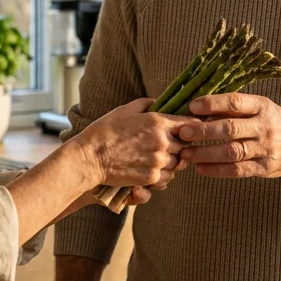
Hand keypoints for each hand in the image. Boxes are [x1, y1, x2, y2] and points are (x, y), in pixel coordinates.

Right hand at [74, 98, 194, 188]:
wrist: (89, 158)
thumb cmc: (104, 131)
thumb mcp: (124, 110)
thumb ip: (146, 104)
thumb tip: (158, 102)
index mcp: (157, 122)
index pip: (189, 124)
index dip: (191, 126)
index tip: (188, 129)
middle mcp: (162, 142)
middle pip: (185, 145)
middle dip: (179, 145)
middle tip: (168, 145)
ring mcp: (158, 161)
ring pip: (177, 163)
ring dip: (171, 160)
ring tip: (156, 158)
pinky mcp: (151, 178)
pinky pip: (167, 178)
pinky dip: (163, 175)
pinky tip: (151, 169)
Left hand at [179, 92, 280, 178]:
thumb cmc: (274, 122)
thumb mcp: (260, 108)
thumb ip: (235, 107)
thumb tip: (199, 106)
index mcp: (262, 106)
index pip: (236, 102)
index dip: (213, 104)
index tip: (192, 106)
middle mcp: (265, 126)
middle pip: (230, 128)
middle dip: (203, 131)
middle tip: (182, 132)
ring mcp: (266, 149)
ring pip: (232, 152)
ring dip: (206, 153)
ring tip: (186, 153)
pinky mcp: (265, 168)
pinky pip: (238, 170)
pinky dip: (217, 170)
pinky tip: (200, 168)